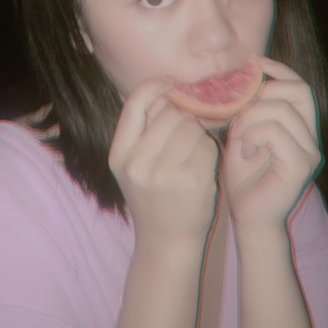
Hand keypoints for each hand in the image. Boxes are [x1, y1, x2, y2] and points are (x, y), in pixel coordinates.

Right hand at [109, 80, 219, 246]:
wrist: (166, 242)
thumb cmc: (154, 196)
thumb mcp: (134, 165)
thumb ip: (144, 129)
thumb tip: (167, 87)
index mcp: (119, 154)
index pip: (136, 102)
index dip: (156, 86)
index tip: (171, 86)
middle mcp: (137, 164)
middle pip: (170, 113)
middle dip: (183, 119)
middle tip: (184, 138)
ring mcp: (164, 174)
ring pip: (191, 127)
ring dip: (197, 135)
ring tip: (191, 155)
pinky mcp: (192, 182)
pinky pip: (207, 146)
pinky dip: (208, 152)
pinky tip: (201, 168)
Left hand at [222, 57, 322, 230]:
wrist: (249, 218)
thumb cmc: (244, 179)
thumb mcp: (243, 136)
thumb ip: (249, 112)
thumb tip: (243, 81)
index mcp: (300, 130)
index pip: (300, 86)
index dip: (280, 69)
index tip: (255, 61)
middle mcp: (312, 138)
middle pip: (297, 90)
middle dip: (262, 95)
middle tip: (241, 117)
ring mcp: (310, 152)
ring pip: (280, 110)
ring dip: (251, 119)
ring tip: (241, 140)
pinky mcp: (301, 165)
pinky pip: (276, 132)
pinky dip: (254, 136)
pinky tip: (247, 153)